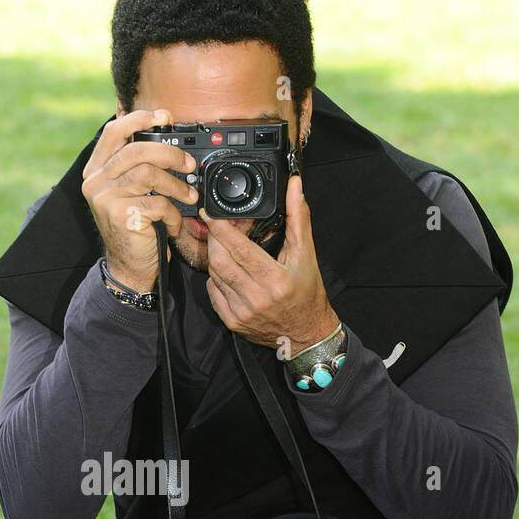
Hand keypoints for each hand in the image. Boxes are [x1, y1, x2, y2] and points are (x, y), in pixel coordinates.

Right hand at [81, 108, 198, 292]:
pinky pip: (157, 203)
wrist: (129, 266)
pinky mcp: (121, 216)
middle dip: (170, 154)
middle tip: (189, 166)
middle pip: (136, 150)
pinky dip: (173, 214)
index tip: (165, 116)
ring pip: (149, 174)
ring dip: (177, 185)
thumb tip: (164, 130)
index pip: (114, 131)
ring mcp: (105, 198)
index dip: (140, 119)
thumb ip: (137, 165)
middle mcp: (95, 182)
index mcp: (96, 170)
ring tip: (189, 196)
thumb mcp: (130, 191)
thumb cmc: (135, 226)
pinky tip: (174, 223)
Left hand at [202, 173, 338, 354]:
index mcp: (276, 280)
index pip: (240, 250)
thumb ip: (298, 217)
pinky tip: (226, 270)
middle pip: (221, 261)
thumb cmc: (307, 293)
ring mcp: (242, 312)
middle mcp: (257, 298)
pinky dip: (215, 278)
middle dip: (214, 239)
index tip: (211, 214)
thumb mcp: (306, 254)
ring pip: (215, 276)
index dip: (222, 229)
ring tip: (222, 244)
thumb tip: (295, 186)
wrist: (306, 333)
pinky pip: (214, 293)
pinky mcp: (233, 322)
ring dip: (214, 256)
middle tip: (215, 226)